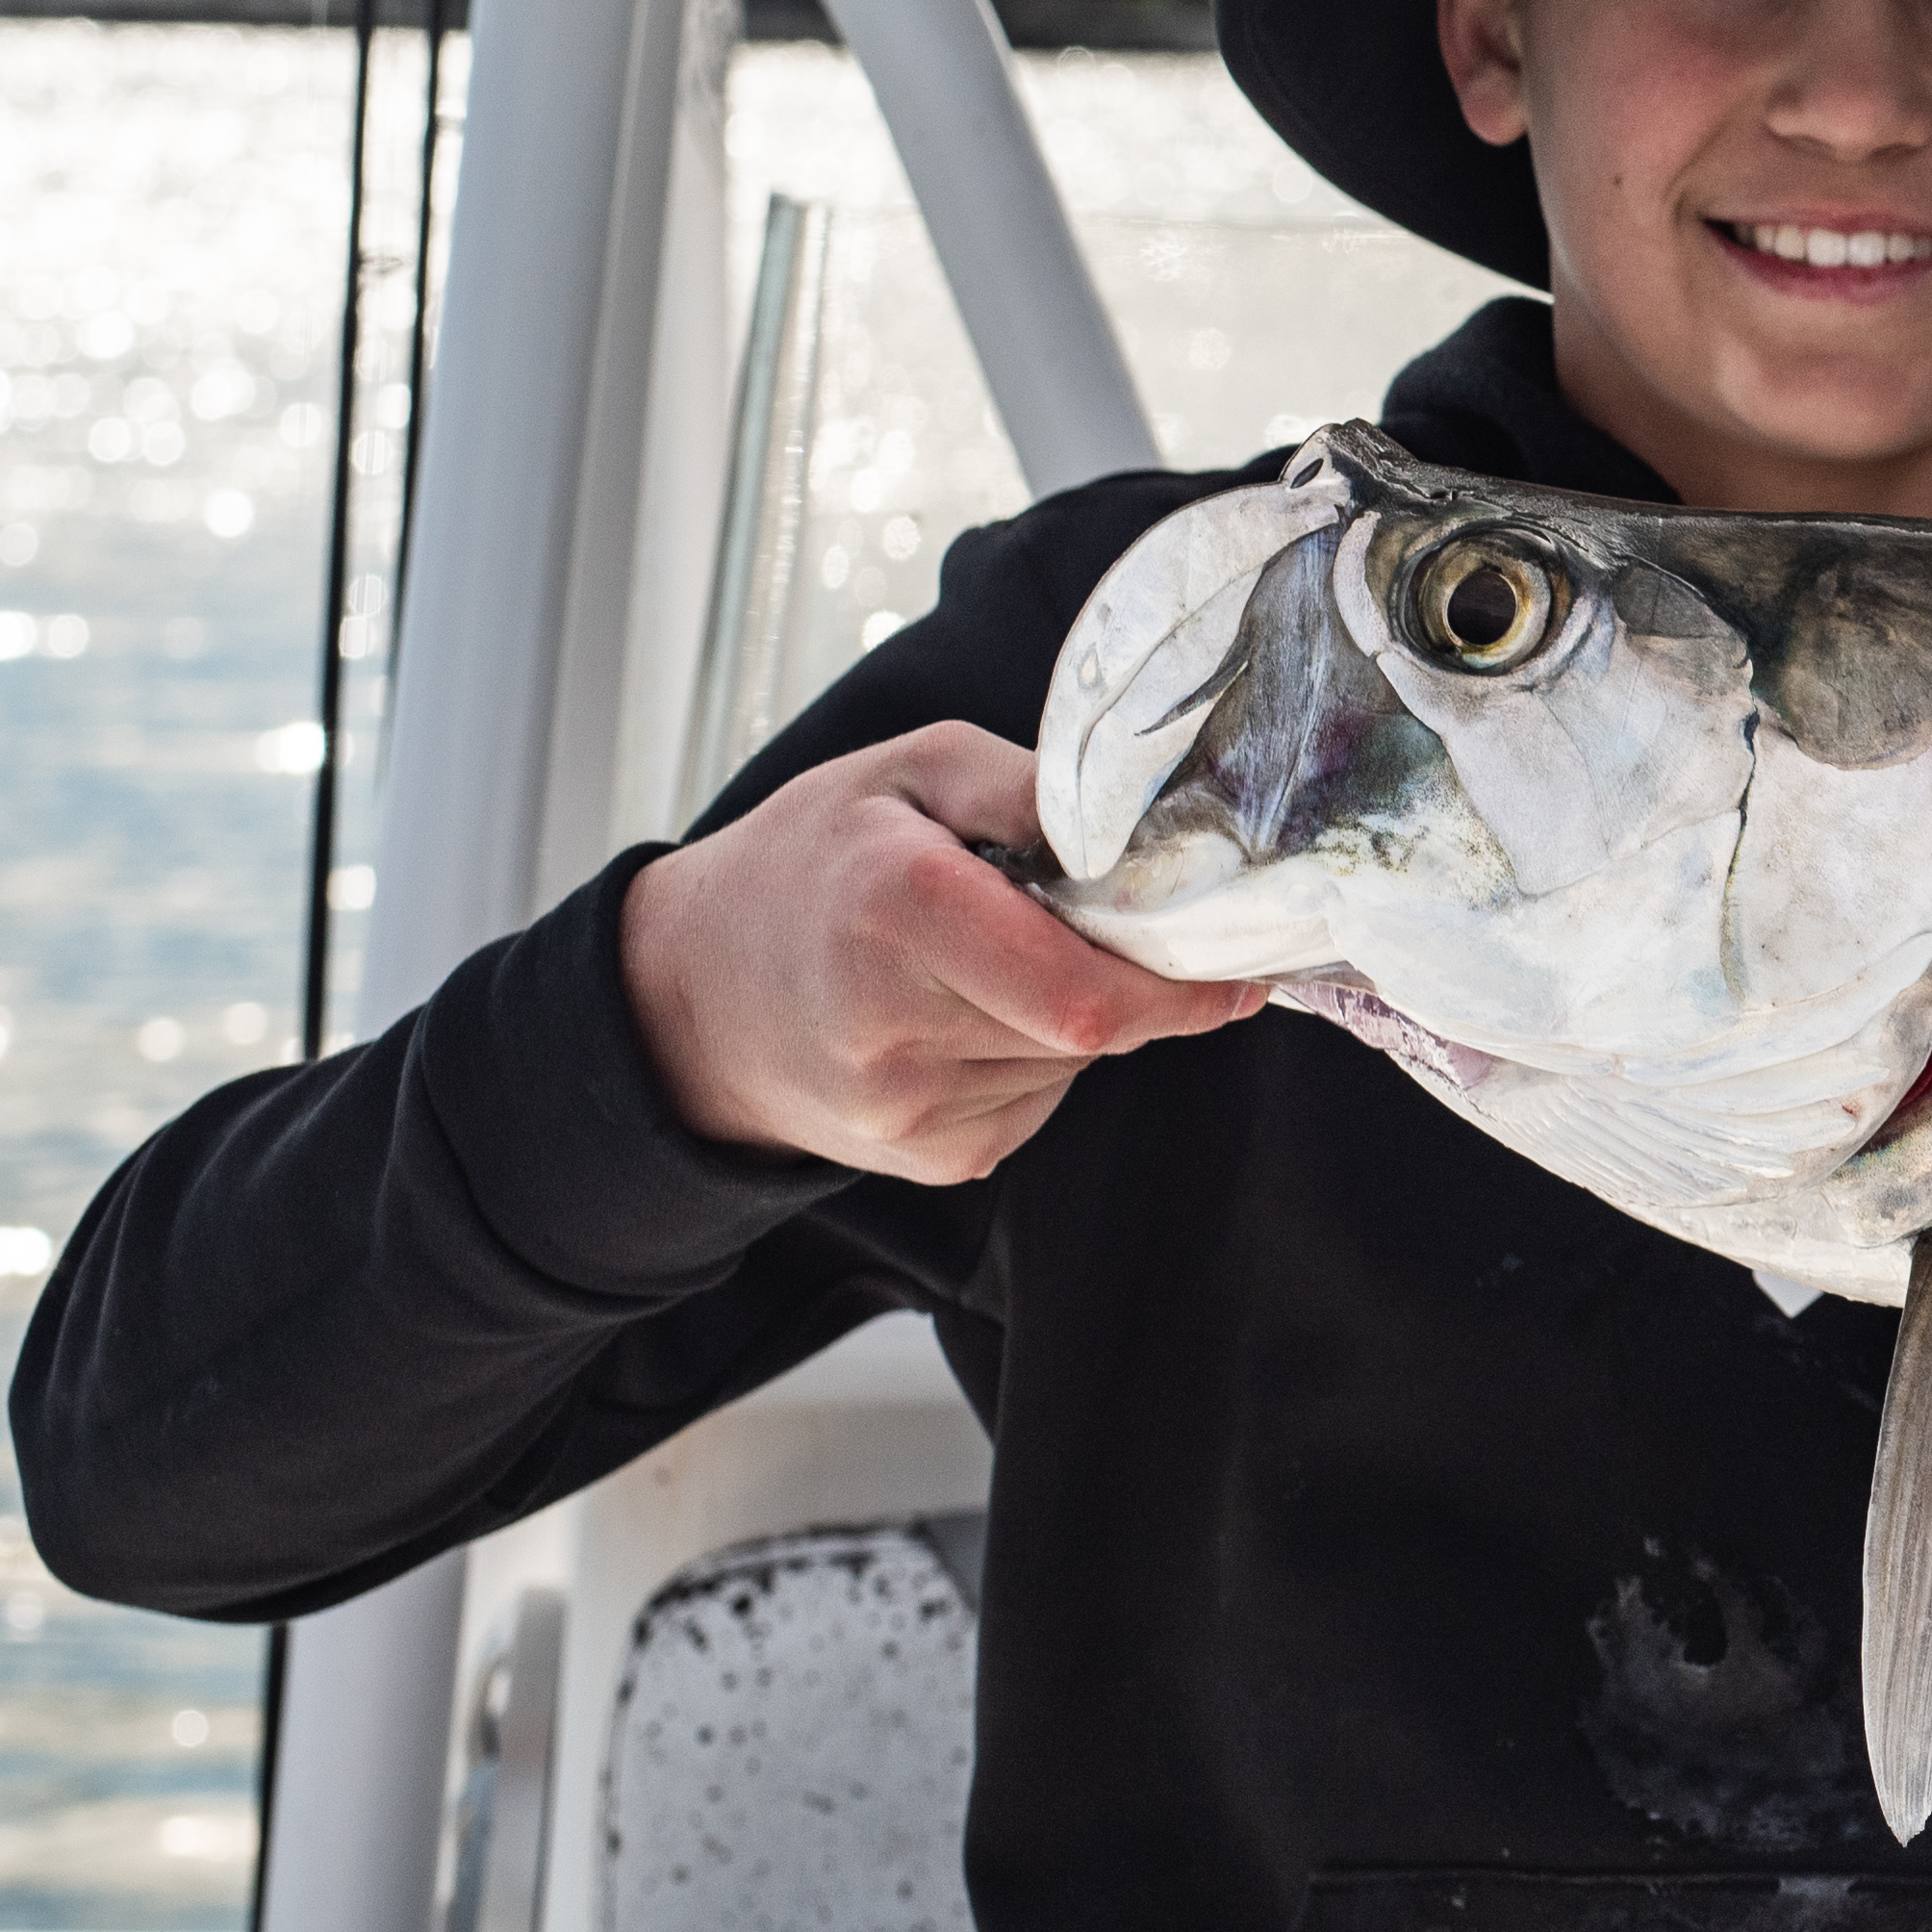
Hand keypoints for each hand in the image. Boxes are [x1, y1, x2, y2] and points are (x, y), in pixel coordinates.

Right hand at [618, 724, 1261, 1184]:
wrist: (690, 990)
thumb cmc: (810, 862)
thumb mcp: (908, 772)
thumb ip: (1029, 784)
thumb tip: (1147, 820)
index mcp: (899, 908)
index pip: (1085, 991)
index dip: (1180, 987)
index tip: (1240, 967)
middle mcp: (895, 1024)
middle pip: (1093, 1030)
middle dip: (1137, 984)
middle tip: (1129, 932)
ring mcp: (907, 1110)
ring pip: (1071, 1066)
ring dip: (1081, 1018)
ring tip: (1003, 961)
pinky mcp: (927, 1158)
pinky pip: (1038, 1102)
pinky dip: (1040, 1056)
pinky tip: (975, 1014)